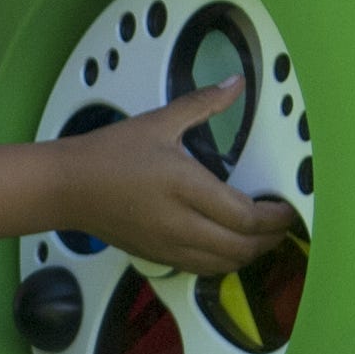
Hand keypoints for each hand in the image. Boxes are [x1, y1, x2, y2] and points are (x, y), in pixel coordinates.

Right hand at [56, 82, 294, 274]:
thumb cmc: (107, 156)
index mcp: (186, 187)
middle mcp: (180, 224)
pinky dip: (224, 262)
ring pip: (225, 264)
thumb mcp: (159, 122)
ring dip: (250, 254)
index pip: (246, 216)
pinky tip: (229, 246)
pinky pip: (203, 269)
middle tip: (283, 223)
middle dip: (271, 239)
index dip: (276, 217)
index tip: (288, 207)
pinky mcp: (158, 256)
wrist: (66, 187)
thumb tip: (234, 84)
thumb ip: (203, 103)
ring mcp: (169, 245)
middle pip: (243, 247)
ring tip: (262, 237)